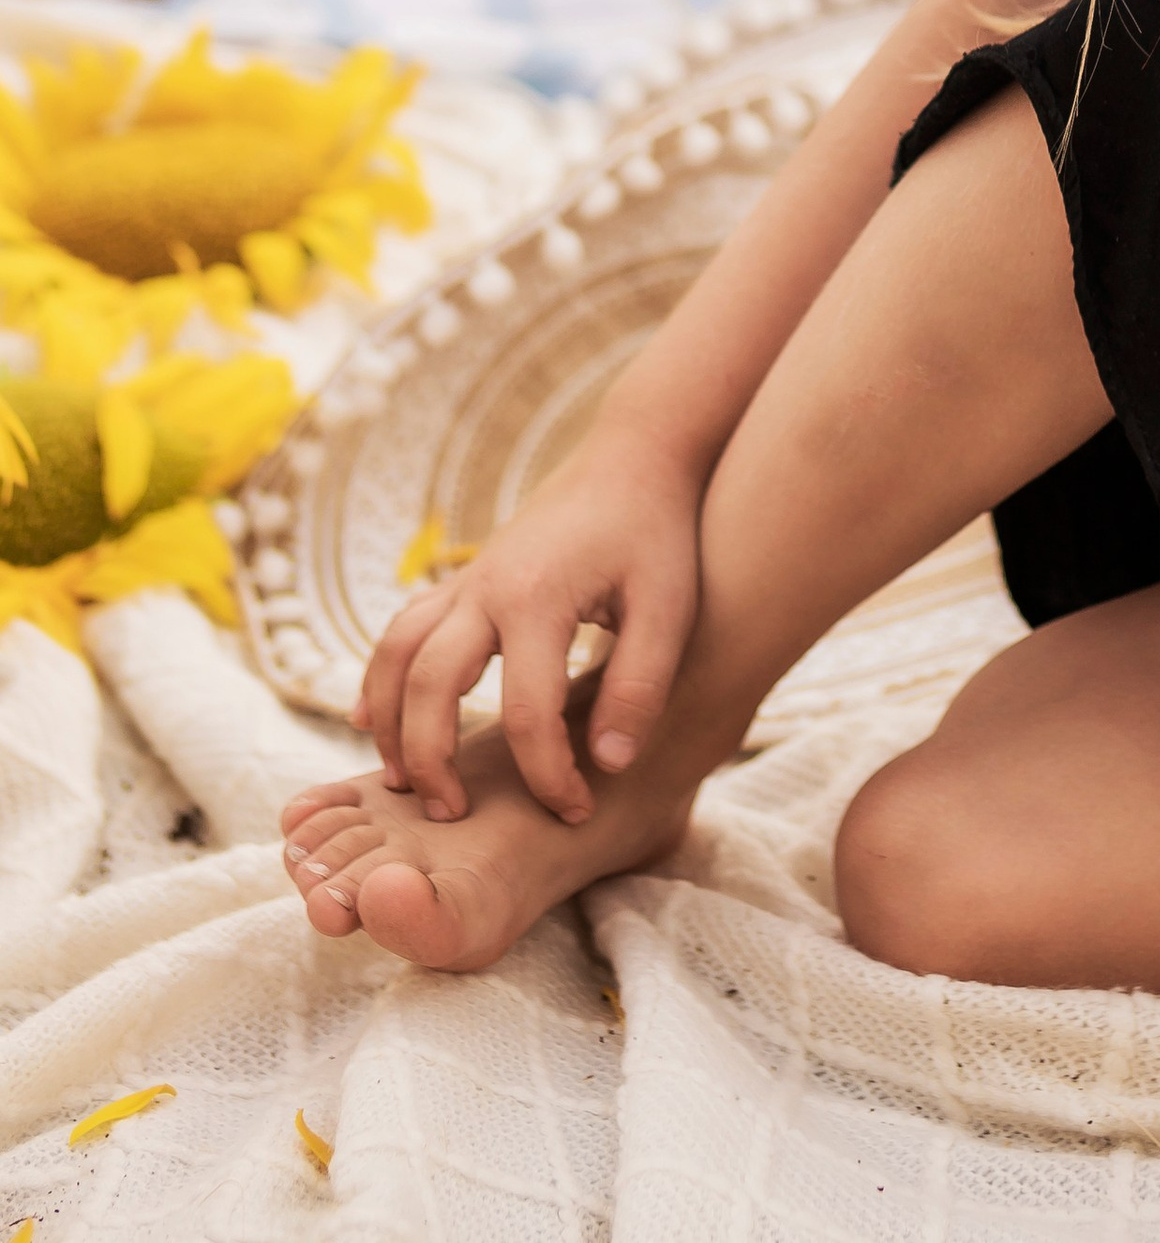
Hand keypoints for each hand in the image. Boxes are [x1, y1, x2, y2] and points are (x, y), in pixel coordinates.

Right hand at [356, 424, 702, 822]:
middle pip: (430, 686)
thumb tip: (608, 765)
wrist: (632, 459)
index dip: (549, 776)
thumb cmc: (656, 534)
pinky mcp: (463, 580)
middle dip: (434, 760)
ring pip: (397, 655)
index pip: (528, 714)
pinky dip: (380, 677)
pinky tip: (371, 718)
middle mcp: (486, 588)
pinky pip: (401, 631)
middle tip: (453, 819)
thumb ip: (640, 686)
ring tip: (403, 784)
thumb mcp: (669, 607)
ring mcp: (467, 581)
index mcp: (538, 598)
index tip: (577, 812)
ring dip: (389, 721)